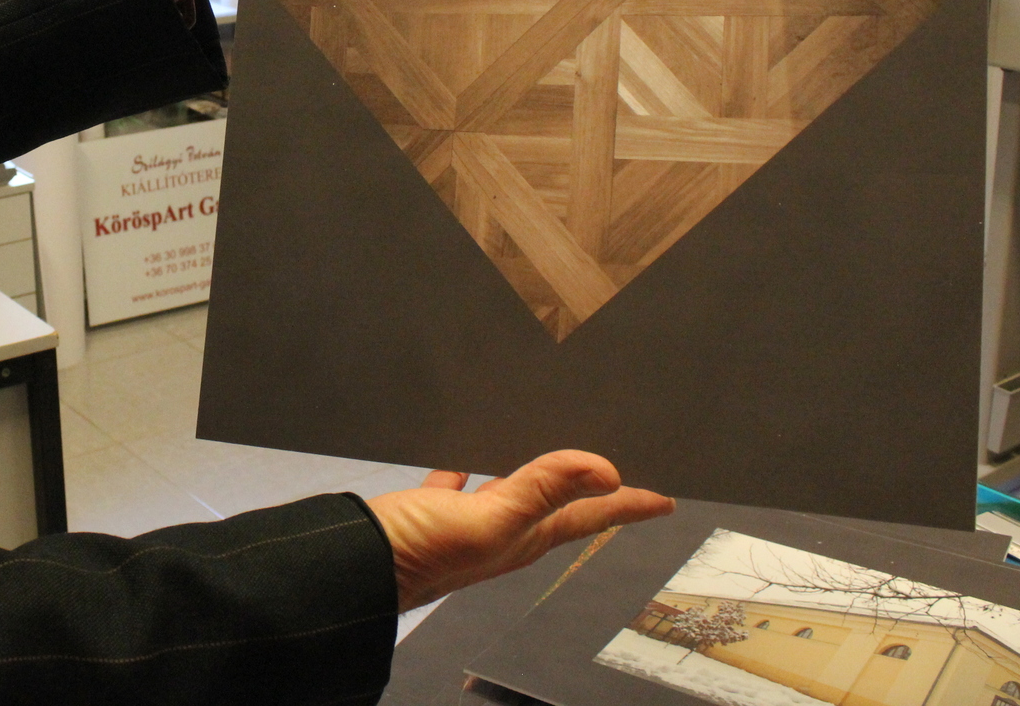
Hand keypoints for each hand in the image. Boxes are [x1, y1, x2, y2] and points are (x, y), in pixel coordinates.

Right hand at [365, 450, 673, 610]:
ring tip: (552, 449)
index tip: (664, 500)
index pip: (589, 517)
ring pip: (513, 491)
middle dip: (591, 490)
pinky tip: (461, 452)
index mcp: (523, 538)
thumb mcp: (488, 520)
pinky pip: (458, 484)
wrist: (355, 569)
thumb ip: (542, 491)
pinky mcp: (430, 511)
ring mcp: (466, 524)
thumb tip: (607, 469)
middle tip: (621, 475)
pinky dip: (466, 466)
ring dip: (536, 473)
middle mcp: (502, 534)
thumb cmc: (419, 552)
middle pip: (560, 506)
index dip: (628, 505)